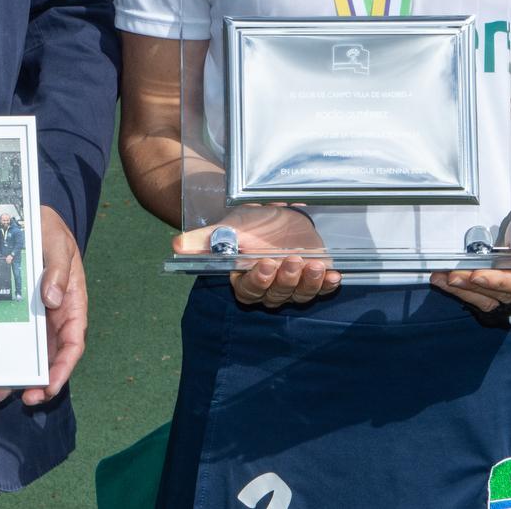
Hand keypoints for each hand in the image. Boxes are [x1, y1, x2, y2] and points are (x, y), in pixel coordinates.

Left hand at [0, 207, 84, 406]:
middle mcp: (56, 315)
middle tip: (28, 398)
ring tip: (3, 393)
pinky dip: (7, 357)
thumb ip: (58, 268)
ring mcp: (37, 317)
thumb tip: (54, 300)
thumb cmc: (47, 229)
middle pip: (53, 355)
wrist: (28, 218)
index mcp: (72, 301)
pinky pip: (15, 339)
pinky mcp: (19, 314)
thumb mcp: (56, 242)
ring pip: (33, 353)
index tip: (51, 383)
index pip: (73, 341)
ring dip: (21, 375)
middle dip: (43, 380)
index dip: (65, 366)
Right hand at [172, 206, 339, 308]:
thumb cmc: (249, 226)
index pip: (249, 290)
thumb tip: (175, 246)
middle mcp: (269, 290)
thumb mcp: (227, 229)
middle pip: (276, 294)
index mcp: (244, 281)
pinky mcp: (314, 280)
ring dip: (308, 282)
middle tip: (291, 259)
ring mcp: (293, 287)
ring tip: (314, 265)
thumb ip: (203, 240)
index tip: (265, 263)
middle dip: (285, 278)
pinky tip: (335, 275)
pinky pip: (321, 289)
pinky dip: (328, 284)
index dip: (258, 280)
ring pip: (299, 294)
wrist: (276, 217)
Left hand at [429, 227, 510, 312]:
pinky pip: (481, 298)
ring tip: (442, 278)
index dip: (502, 282)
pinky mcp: (502, 299)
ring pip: (489, 299)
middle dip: (475, 285)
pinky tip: (444, 282)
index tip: (479, 275)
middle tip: (453, 275)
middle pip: (503, 294)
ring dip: (464, 289)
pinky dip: (463, 291)